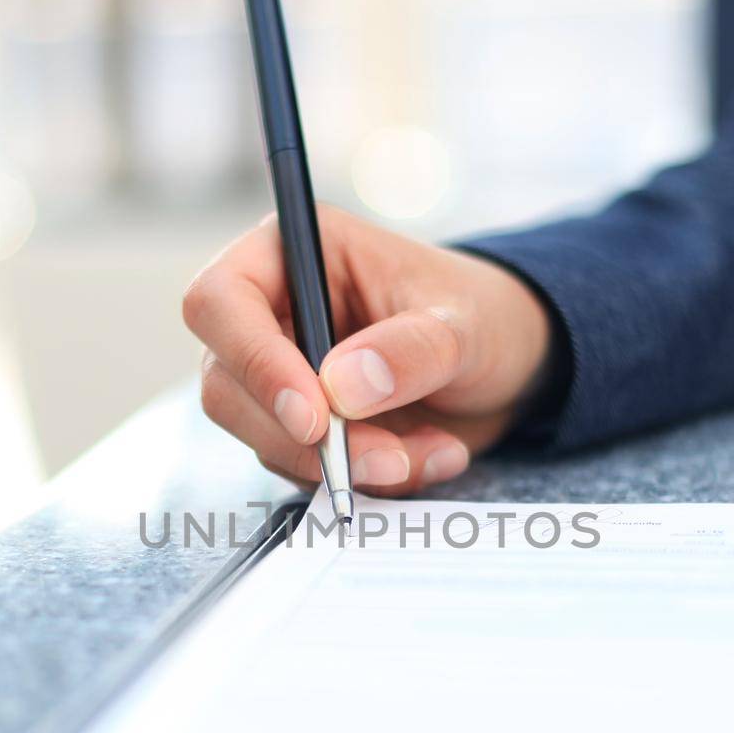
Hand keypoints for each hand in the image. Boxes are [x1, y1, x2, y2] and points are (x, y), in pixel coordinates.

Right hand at [184, 206, 550, 492]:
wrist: (512, 365)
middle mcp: (272, 313)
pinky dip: (365, 479)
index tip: (315, 417)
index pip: (221, 301)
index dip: (254, 362)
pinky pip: (305, 470)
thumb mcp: (466, 325)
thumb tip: (341, 387)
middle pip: (226, 385)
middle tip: (384, 459)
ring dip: (344, 465)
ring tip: (429, 452)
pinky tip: (425, 457)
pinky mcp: (303, 429)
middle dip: (303, 437)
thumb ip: (411, 351)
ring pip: (264, 438)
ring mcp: (281, 376)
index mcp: (294, 253)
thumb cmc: (484, 315)